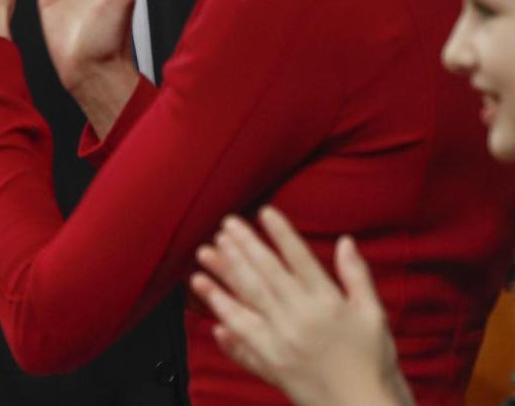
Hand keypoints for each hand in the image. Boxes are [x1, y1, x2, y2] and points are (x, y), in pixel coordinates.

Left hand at [190, 207, 412, 405]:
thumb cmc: (374, 363)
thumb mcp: (374, 315)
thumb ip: (356, 276)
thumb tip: (345, 241)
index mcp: (327, 303)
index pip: (298, 258)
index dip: (280, 233)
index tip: (264, 211)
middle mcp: (300, 319)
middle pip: (265, 274)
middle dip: (244, 246)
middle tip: (226, 224)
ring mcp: (282, 343)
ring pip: (246, 302)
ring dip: (223, 277)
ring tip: (204, 255)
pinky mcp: (272, 366)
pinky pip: (243, 342)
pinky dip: (226, 325)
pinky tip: (210, 311)